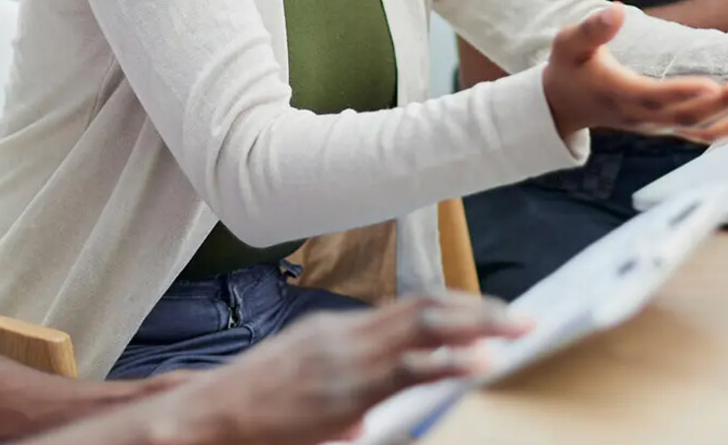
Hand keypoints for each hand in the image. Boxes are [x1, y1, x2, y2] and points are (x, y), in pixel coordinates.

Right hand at [138, 294, 531, 444]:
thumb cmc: (248, 414)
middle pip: (426, 307)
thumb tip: (370, 418)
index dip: (457, 309)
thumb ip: (344, 390)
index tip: (493, 315)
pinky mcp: (344, 391)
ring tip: (517, 332)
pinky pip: (406, 369)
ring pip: (423, 327)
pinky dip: (447, 362)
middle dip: (479, 311)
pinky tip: (478, 363)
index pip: (411, 308)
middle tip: (525, 318)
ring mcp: (345, 360)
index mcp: (337, 333)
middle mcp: (345, 336)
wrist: (202, 420)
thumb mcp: (303, 389)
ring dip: (476, 327)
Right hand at [541, 4, 727, 141]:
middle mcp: (641, 116)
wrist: (565, 103)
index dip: (683, 93)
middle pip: (689, 114)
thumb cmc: (570, 66)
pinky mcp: (664, 128)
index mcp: (618, 94)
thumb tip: (617, 9)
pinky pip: (700, 135)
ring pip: (699, 129)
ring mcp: (655, 126)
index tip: (712, 85)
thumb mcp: (570, 42)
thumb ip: (593, 28)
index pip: (655, 97)